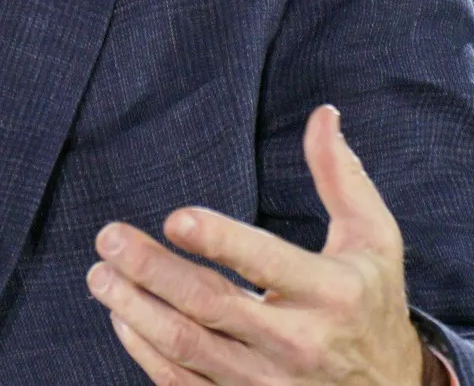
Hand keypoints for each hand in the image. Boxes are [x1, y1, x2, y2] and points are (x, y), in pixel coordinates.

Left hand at [86, 105, 434, 385]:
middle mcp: (298, 342)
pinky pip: (184, 383)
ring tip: (100, 274)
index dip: (219, 240)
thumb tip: (323, 114)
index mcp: (330, 292)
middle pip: (210, 305)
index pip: (266, 263)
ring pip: (188, 347)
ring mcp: (269, 382)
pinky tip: (121, 317)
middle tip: (110, 238)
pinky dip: (145, 351)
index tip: (175, 218)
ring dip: (136, 310)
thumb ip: (341, 176)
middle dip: (153, 270)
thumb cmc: (373, 302)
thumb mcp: (373, 239)